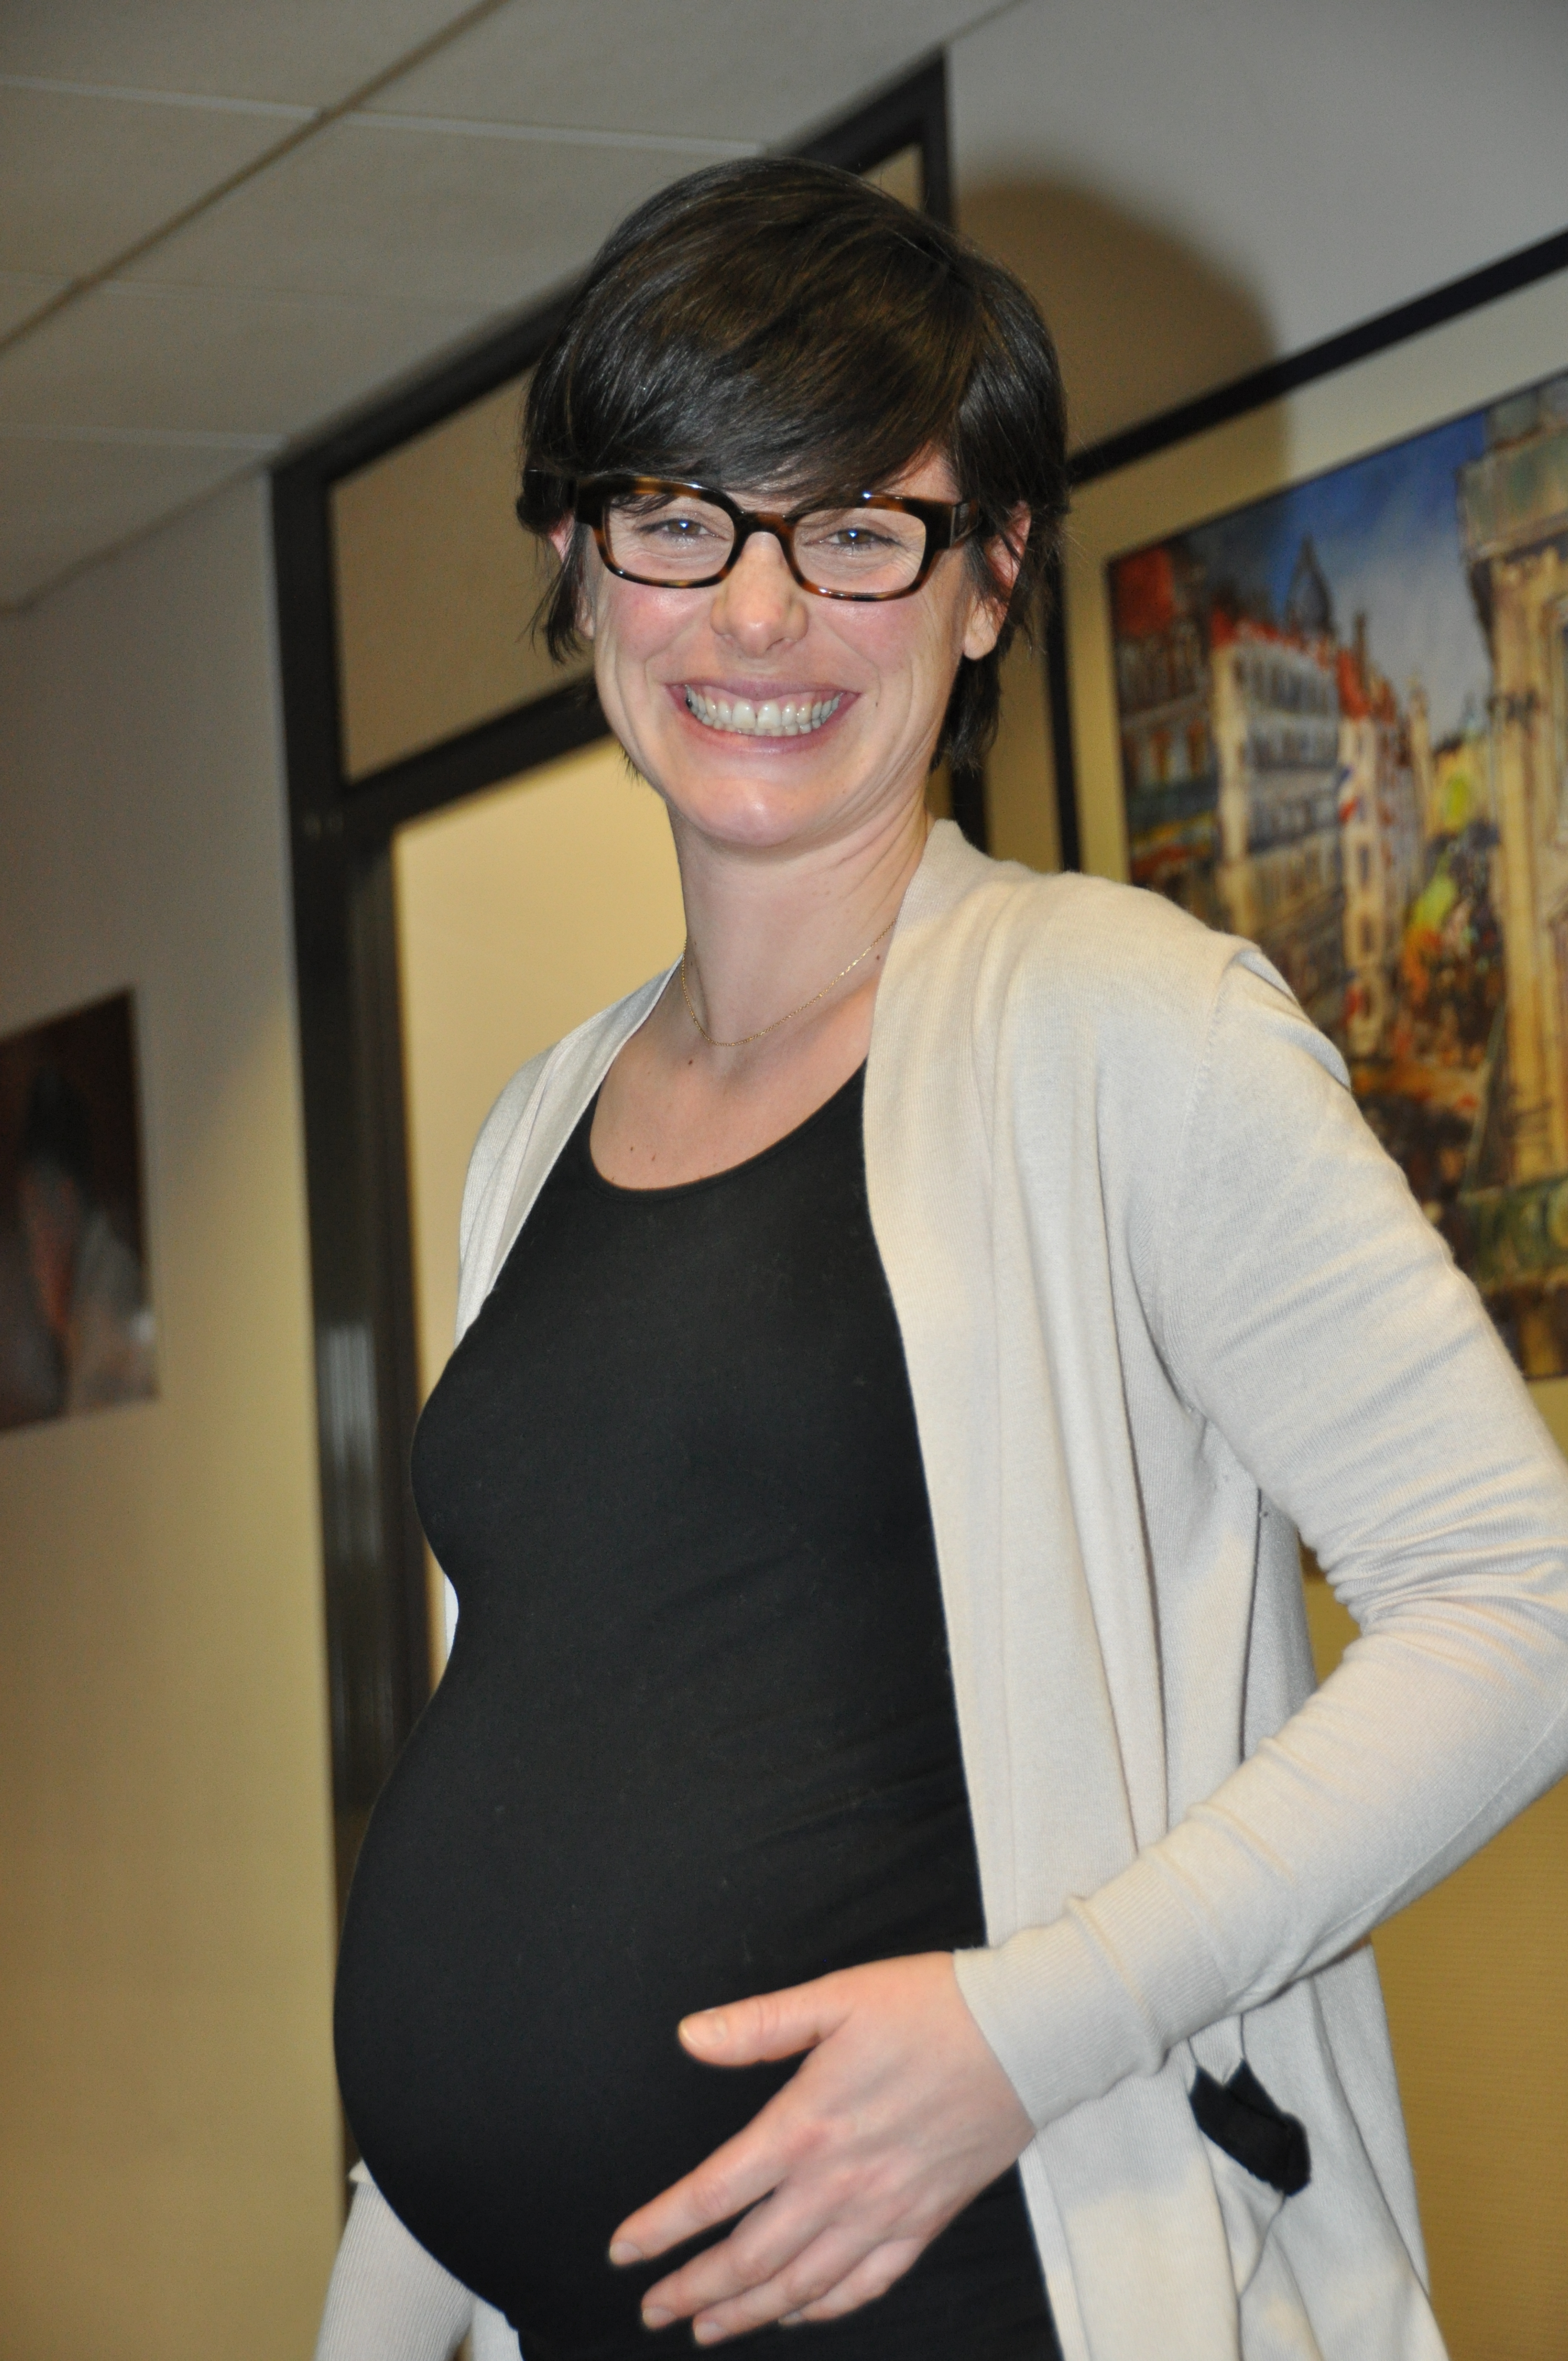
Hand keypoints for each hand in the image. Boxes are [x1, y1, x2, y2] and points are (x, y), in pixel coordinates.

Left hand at [608, 1952, 1033, 2343]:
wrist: (1024, 2036)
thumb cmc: (928, 2006)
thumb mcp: (835, 1997)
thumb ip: (758, 2025)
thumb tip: (689, 2037)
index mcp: (804, 2125)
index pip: (713, 2194)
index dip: (661, 2228)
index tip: (623, 2252)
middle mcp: (837, 2183)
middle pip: (748, 2257)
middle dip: (692, 2290)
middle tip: (652, 2311)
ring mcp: (883, 2211)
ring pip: (800, 2284)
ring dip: (747, 2312)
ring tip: (705, 2328)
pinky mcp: (924, 2222)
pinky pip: (865, 2285)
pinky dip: (825, 2309)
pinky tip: (799, 2316)